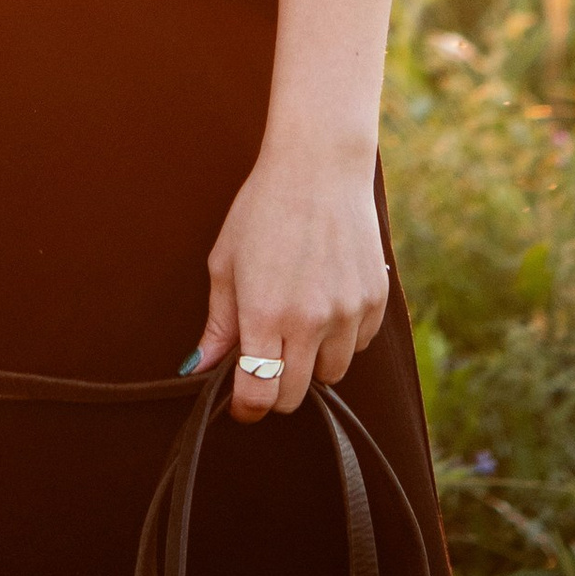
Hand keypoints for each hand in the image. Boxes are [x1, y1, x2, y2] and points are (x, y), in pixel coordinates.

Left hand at [193, 145, 388, 424]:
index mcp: (264, 313)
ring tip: (297, 321)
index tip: (240, 403)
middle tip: (265, 359)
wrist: (319, 167)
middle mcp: (309, 321)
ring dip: (311, 362)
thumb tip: (199, 368)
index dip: (246, 408)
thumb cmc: (263, 210)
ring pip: (330, 374)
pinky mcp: (375, 301)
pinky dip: (341, 337)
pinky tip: (326, 300)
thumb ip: (217, 323)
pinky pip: (358, 345)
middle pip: (294, 396)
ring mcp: (346, 312)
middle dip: (275, 389)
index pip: (259, 394)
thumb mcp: (226, 263)